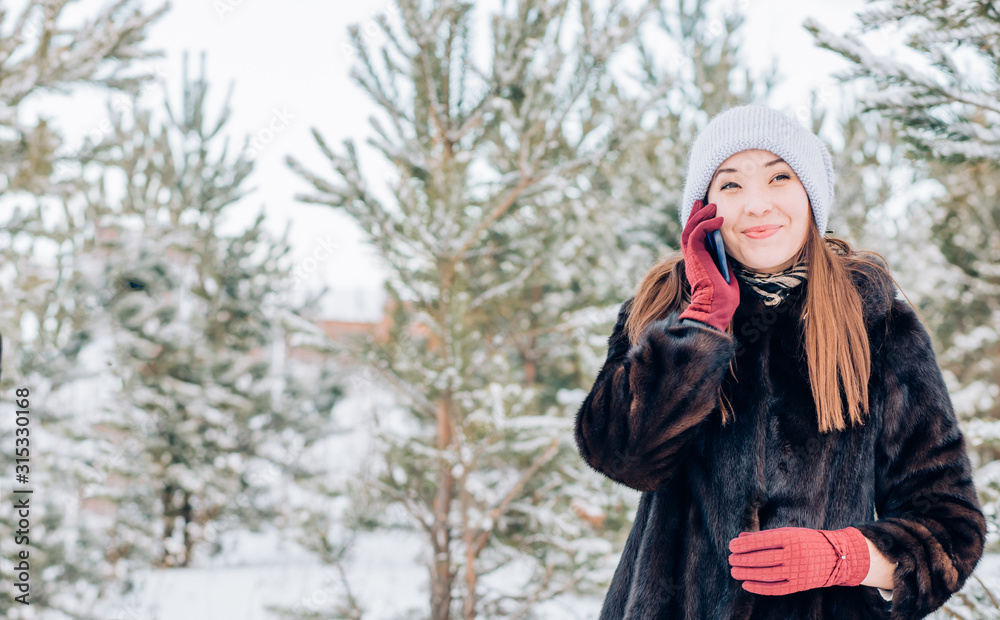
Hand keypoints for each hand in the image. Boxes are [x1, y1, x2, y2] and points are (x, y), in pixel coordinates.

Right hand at [677, 200, 738, 330]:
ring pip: (690, 229)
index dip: (699, 225)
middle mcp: (692, 259)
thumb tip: (728, 252)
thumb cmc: (723, 300)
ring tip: (712, 205)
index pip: (695, 239)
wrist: (715, 310)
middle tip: (703, 202)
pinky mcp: (694, 256)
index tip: (707, 213)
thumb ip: (724, 263)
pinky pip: (696, 233)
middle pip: (689, 230)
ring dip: (700, 215)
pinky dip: (706, 224)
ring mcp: (692, 257)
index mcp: (699, 263)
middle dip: (695, 215)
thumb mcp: (727, 276)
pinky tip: (719, 219)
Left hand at [728, 526, 870, 595]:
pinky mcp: (800, 585)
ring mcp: (798, 571)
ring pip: (767, 574)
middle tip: (730, 559)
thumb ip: (764, 536)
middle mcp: (794, 554)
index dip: (744, 545)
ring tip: (734, 571)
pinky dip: (759, 587)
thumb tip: (740, 538)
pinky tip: (746, 584)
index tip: (731, 546)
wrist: (835, 556)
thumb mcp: (787, 533)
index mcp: (790, 538)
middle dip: (742, 559)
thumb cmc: (804, 541)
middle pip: (762, 558)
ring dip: (747, 574)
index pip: (761, 541)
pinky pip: (776, 588)